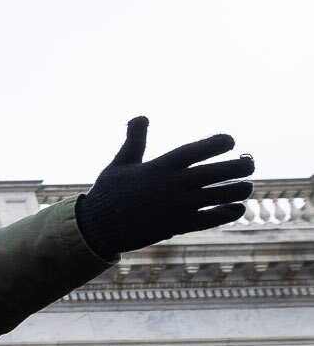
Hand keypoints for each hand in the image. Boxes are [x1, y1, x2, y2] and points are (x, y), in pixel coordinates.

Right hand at [74, 117, 252, 255]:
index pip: (195, 150)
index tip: (230, 140)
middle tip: (250, 163)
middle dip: (238, 167)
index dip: (217, 143)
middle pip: (214, 172)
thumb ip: (135, 140)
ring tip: (247, 186)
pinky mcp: (175, 226)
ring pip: (217, 195)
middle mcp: (170, 185)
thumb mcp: (120, 163)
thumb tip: (140, 116)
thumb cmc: (108, 193)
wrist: (96, 229)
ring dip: (238, 190)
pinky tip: (238, 208)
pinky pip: (209, 219)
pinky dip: (227, 213)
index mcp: (159, 167)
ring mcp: (174, 207)